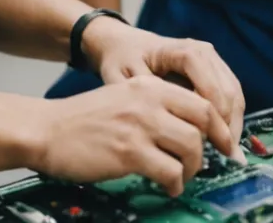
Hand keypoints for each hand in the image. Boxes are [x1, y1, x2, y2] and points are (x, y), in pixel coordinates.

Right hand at [29, 76, 232, 196]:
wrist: (47, 130)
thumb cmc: (83, 119)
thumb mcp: (123, 97)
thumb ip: (154, 105)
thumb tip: (190, 129)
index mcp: (149, 86)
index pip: (201, 101)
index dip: (219, 125)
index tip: (226, 142)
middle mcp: (149, 101)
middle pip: (203, 121)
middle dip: (215, 145)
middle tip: (212, 162)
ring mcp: (140, 126)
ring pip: (191, 148)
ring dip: (192, 168)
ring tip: (181, 176)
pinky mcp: (129, 152)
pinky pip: (170, 171)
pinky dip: (175, 183)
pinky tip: (168, 186)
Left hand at [83, 18, 243, 156]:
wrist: (124, 44)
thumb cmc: (121, 60)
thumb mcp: (122, 78)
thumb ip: (144, 98)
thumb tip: (169, 125)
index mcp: (181, 52)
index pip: (208, 83)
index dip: (214, 113)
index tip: (210, 142)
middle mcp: (203, 51)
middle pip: (227, 89)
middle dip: (228, 124)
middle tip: (225, 156)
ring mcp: (212, 59)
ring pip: (234, 92)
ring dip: (233, 122)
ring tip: (227, 152)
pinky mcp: (215, 69)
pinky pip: (231, 93)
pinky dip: (231, 116)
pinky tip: (223, 139)